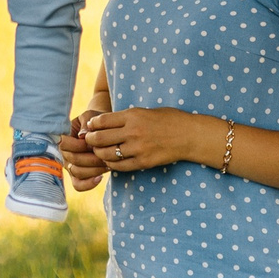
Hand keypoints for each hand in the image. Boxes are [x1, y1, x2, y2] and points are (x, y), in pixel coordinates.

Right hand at [60, 110, 109, 192]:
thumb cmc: (94, 121)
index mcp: (63, 138)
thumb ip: (87, 123)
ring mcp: (69, 166)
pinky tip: (101, 177)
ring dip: (94, 169)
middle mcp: (63, 153)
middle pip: (74, 160)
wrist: (101, 128)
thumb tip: (84, 135)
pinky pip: (79, 185)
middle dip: (92, 158)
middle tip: (107, 154)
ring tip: (107, 163)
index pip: (65, 145)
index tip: (92, 141)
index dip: (79, 144)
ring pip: (78, 173)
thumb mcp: (91, 116)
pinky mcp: (77, 176)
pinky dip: (89, 184)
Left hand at [79, 107, 223, 172]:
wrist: (189, 135)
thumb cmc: (168, 119)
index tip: (90, 127)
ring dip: (99, 153)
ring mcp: (137, 149)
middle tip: (89, 140)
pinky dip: (111, 164)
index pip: (101, 121)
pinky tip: (111, 161)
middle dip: (90, 140)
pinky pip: (119, 166)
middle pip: (100, 138)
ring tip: (99, 151)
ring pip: (107, 154)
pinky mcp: (143, 162)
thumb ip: (125, 117)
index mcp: (132, 116)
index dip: (92, 125)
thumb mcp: (145, 111)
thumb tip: (103, 123)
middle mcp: (132, 132)